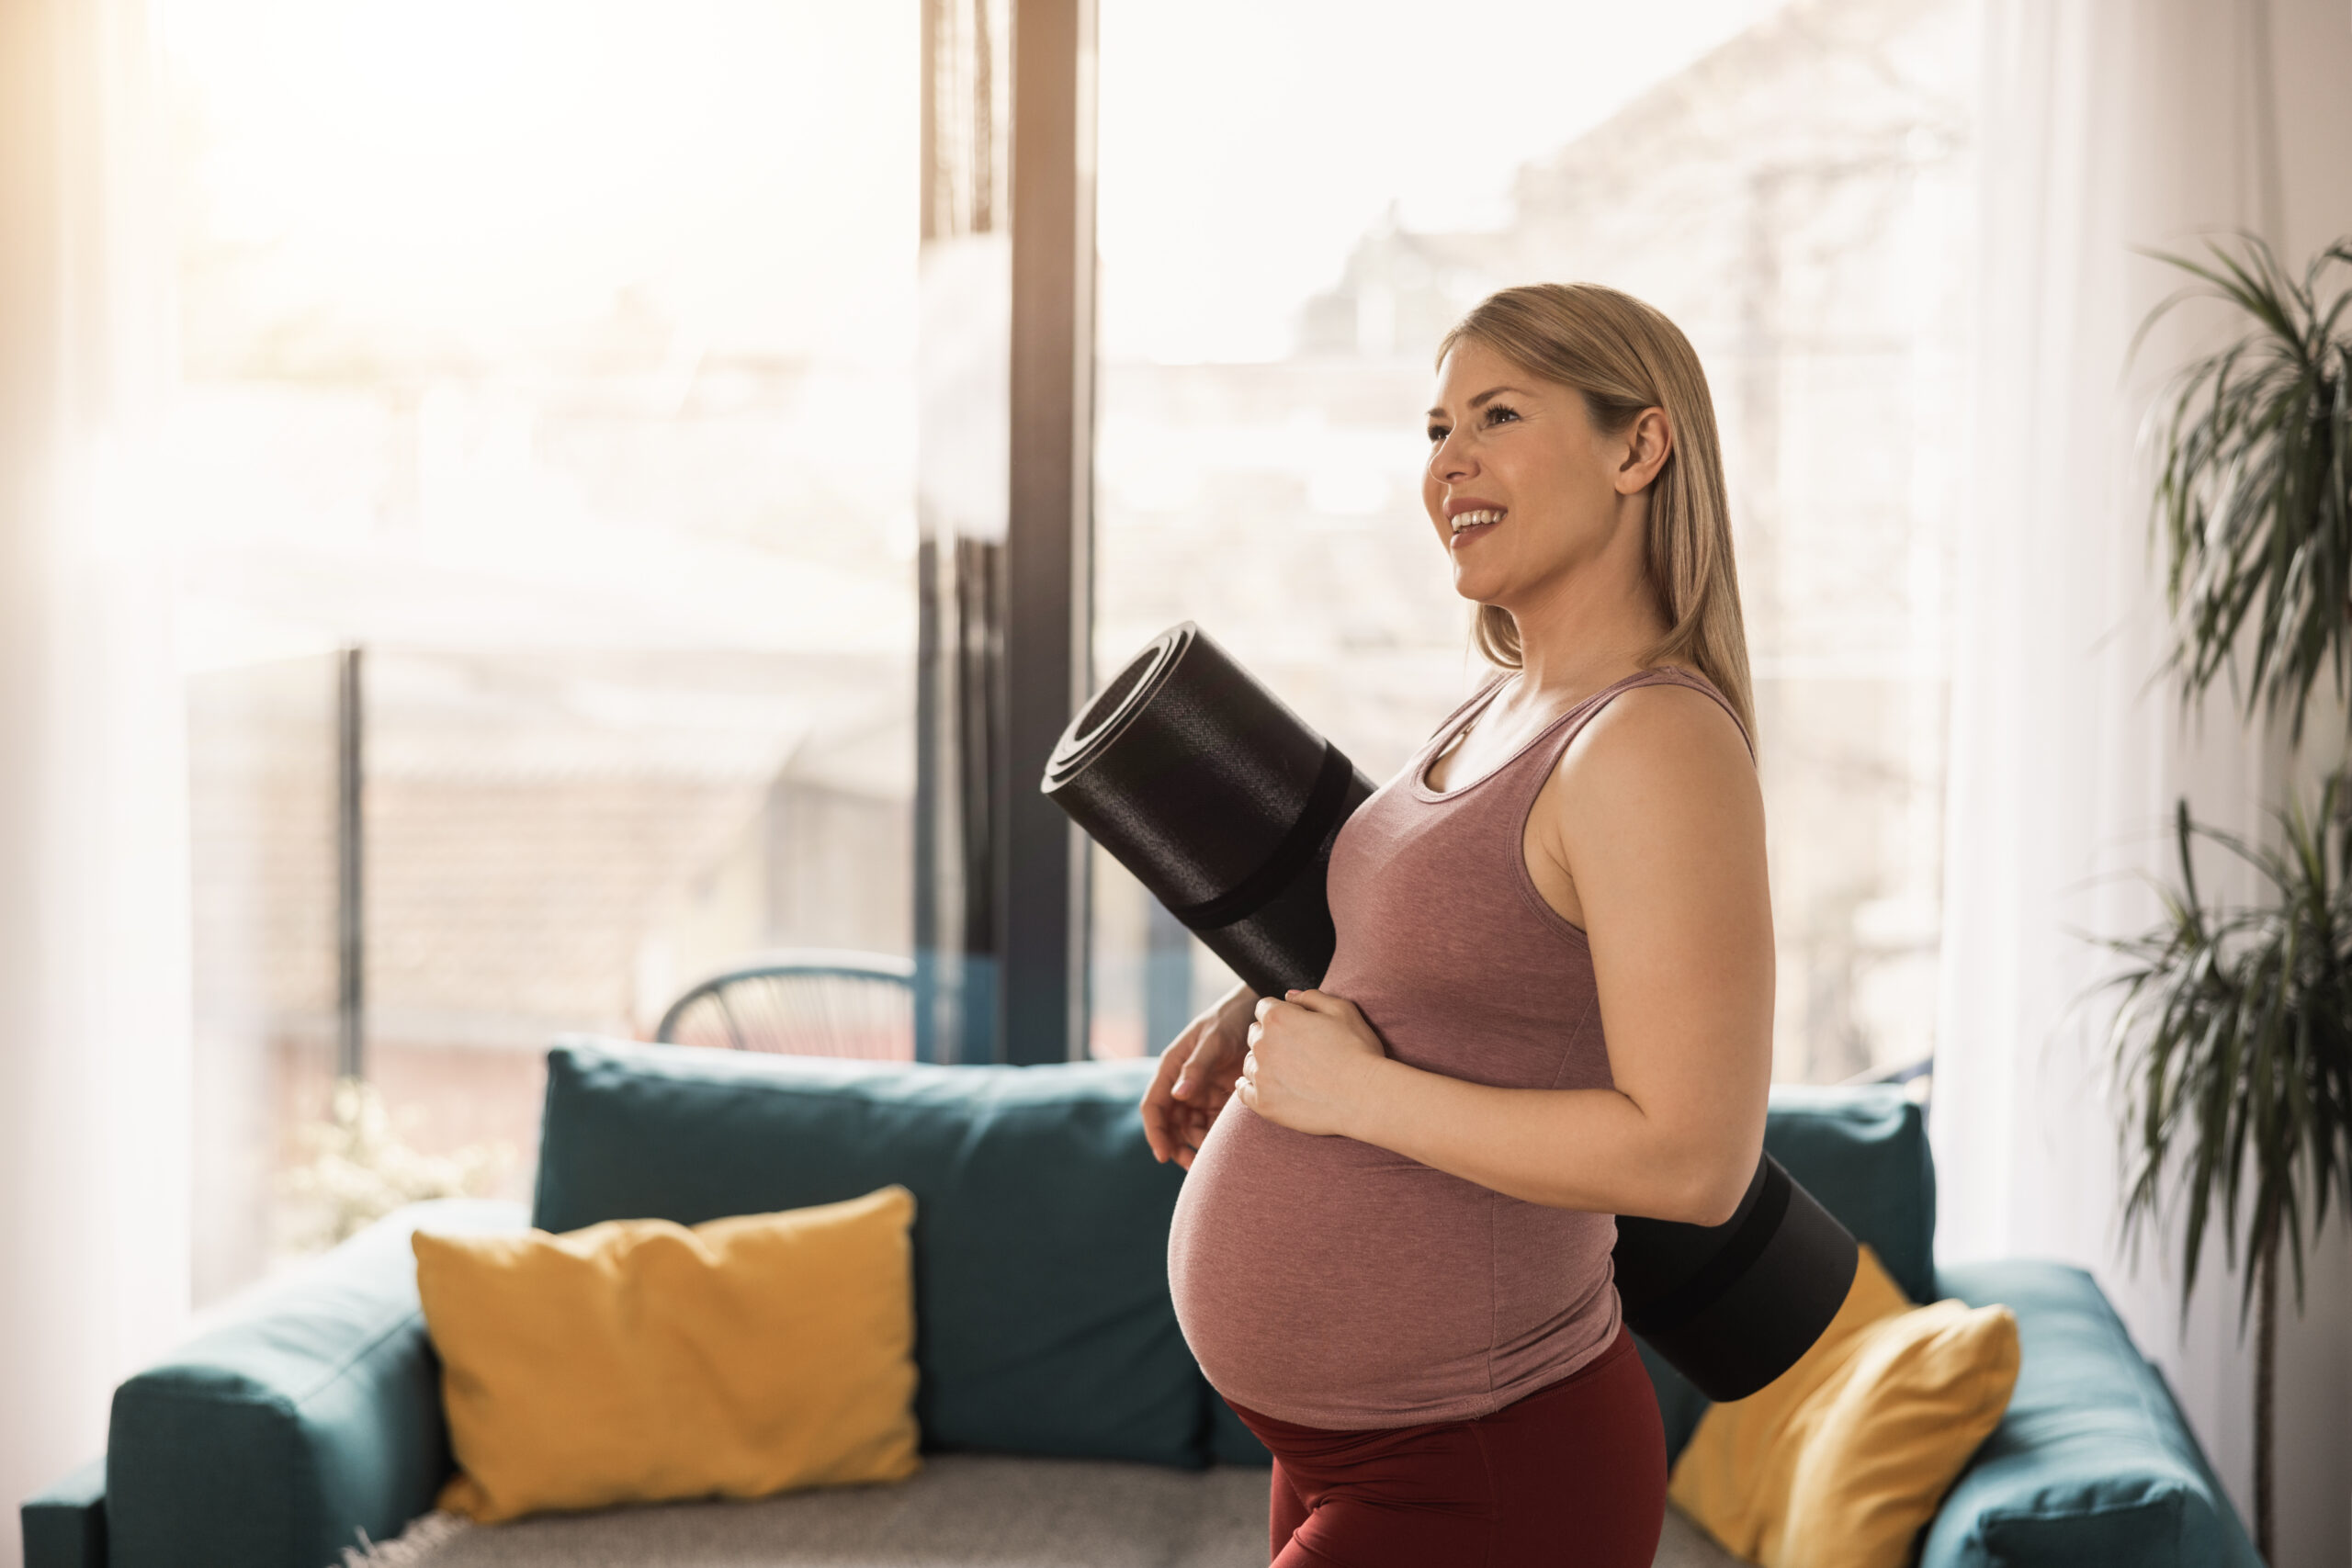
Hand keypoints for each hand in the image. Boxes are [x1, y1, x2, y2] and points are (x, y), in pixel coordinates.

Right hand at [1141, 984, 1253, 1168]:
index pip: (1153, 1106)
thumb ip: (1196, 1067)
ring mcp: (1201, 1092)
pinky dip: (1215, 1137)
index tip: (1163, 1155)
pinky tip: (1226, 1146)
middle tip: (1192, 1165)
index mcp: (1171, 1068)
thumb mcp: (1213, 1040)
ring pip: (1191, 1129)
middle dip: (1176, 1146)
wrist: (1257, 1011)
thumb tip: (1180, 1095)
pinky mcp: (1220, 1098)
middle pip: (1170, 1124)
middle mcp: (1182, 1083)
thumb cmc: (1230, 1019)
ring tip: (1212, 1157)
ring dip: (1197, 1145)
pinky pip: (1213, 1124)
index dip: (1155, 1132)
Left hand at [1235, 989, 1387, 1137]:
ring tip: (1289, 1073)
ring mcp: (1260, 1075)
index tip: (1295, 1027)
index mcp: (1278, 1018)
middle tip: (1295, 1051)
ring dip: (1263, 1064)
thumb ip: (1311, 997)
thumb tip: (1289, 996)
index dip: (1281, 1014)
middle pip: (1255, 1034)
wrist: (1364, 1097)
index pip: (1264, 1008)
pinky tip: (1265, 1088)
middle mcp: (1262, 1044)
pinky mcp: (1263, 1103)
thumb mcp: (1342, 1010)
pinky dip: (1251, 1088)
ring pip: (1250, 1063)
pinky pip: (1243, 1092)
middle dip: (1270, 1038)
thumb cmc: (1358, 1051)